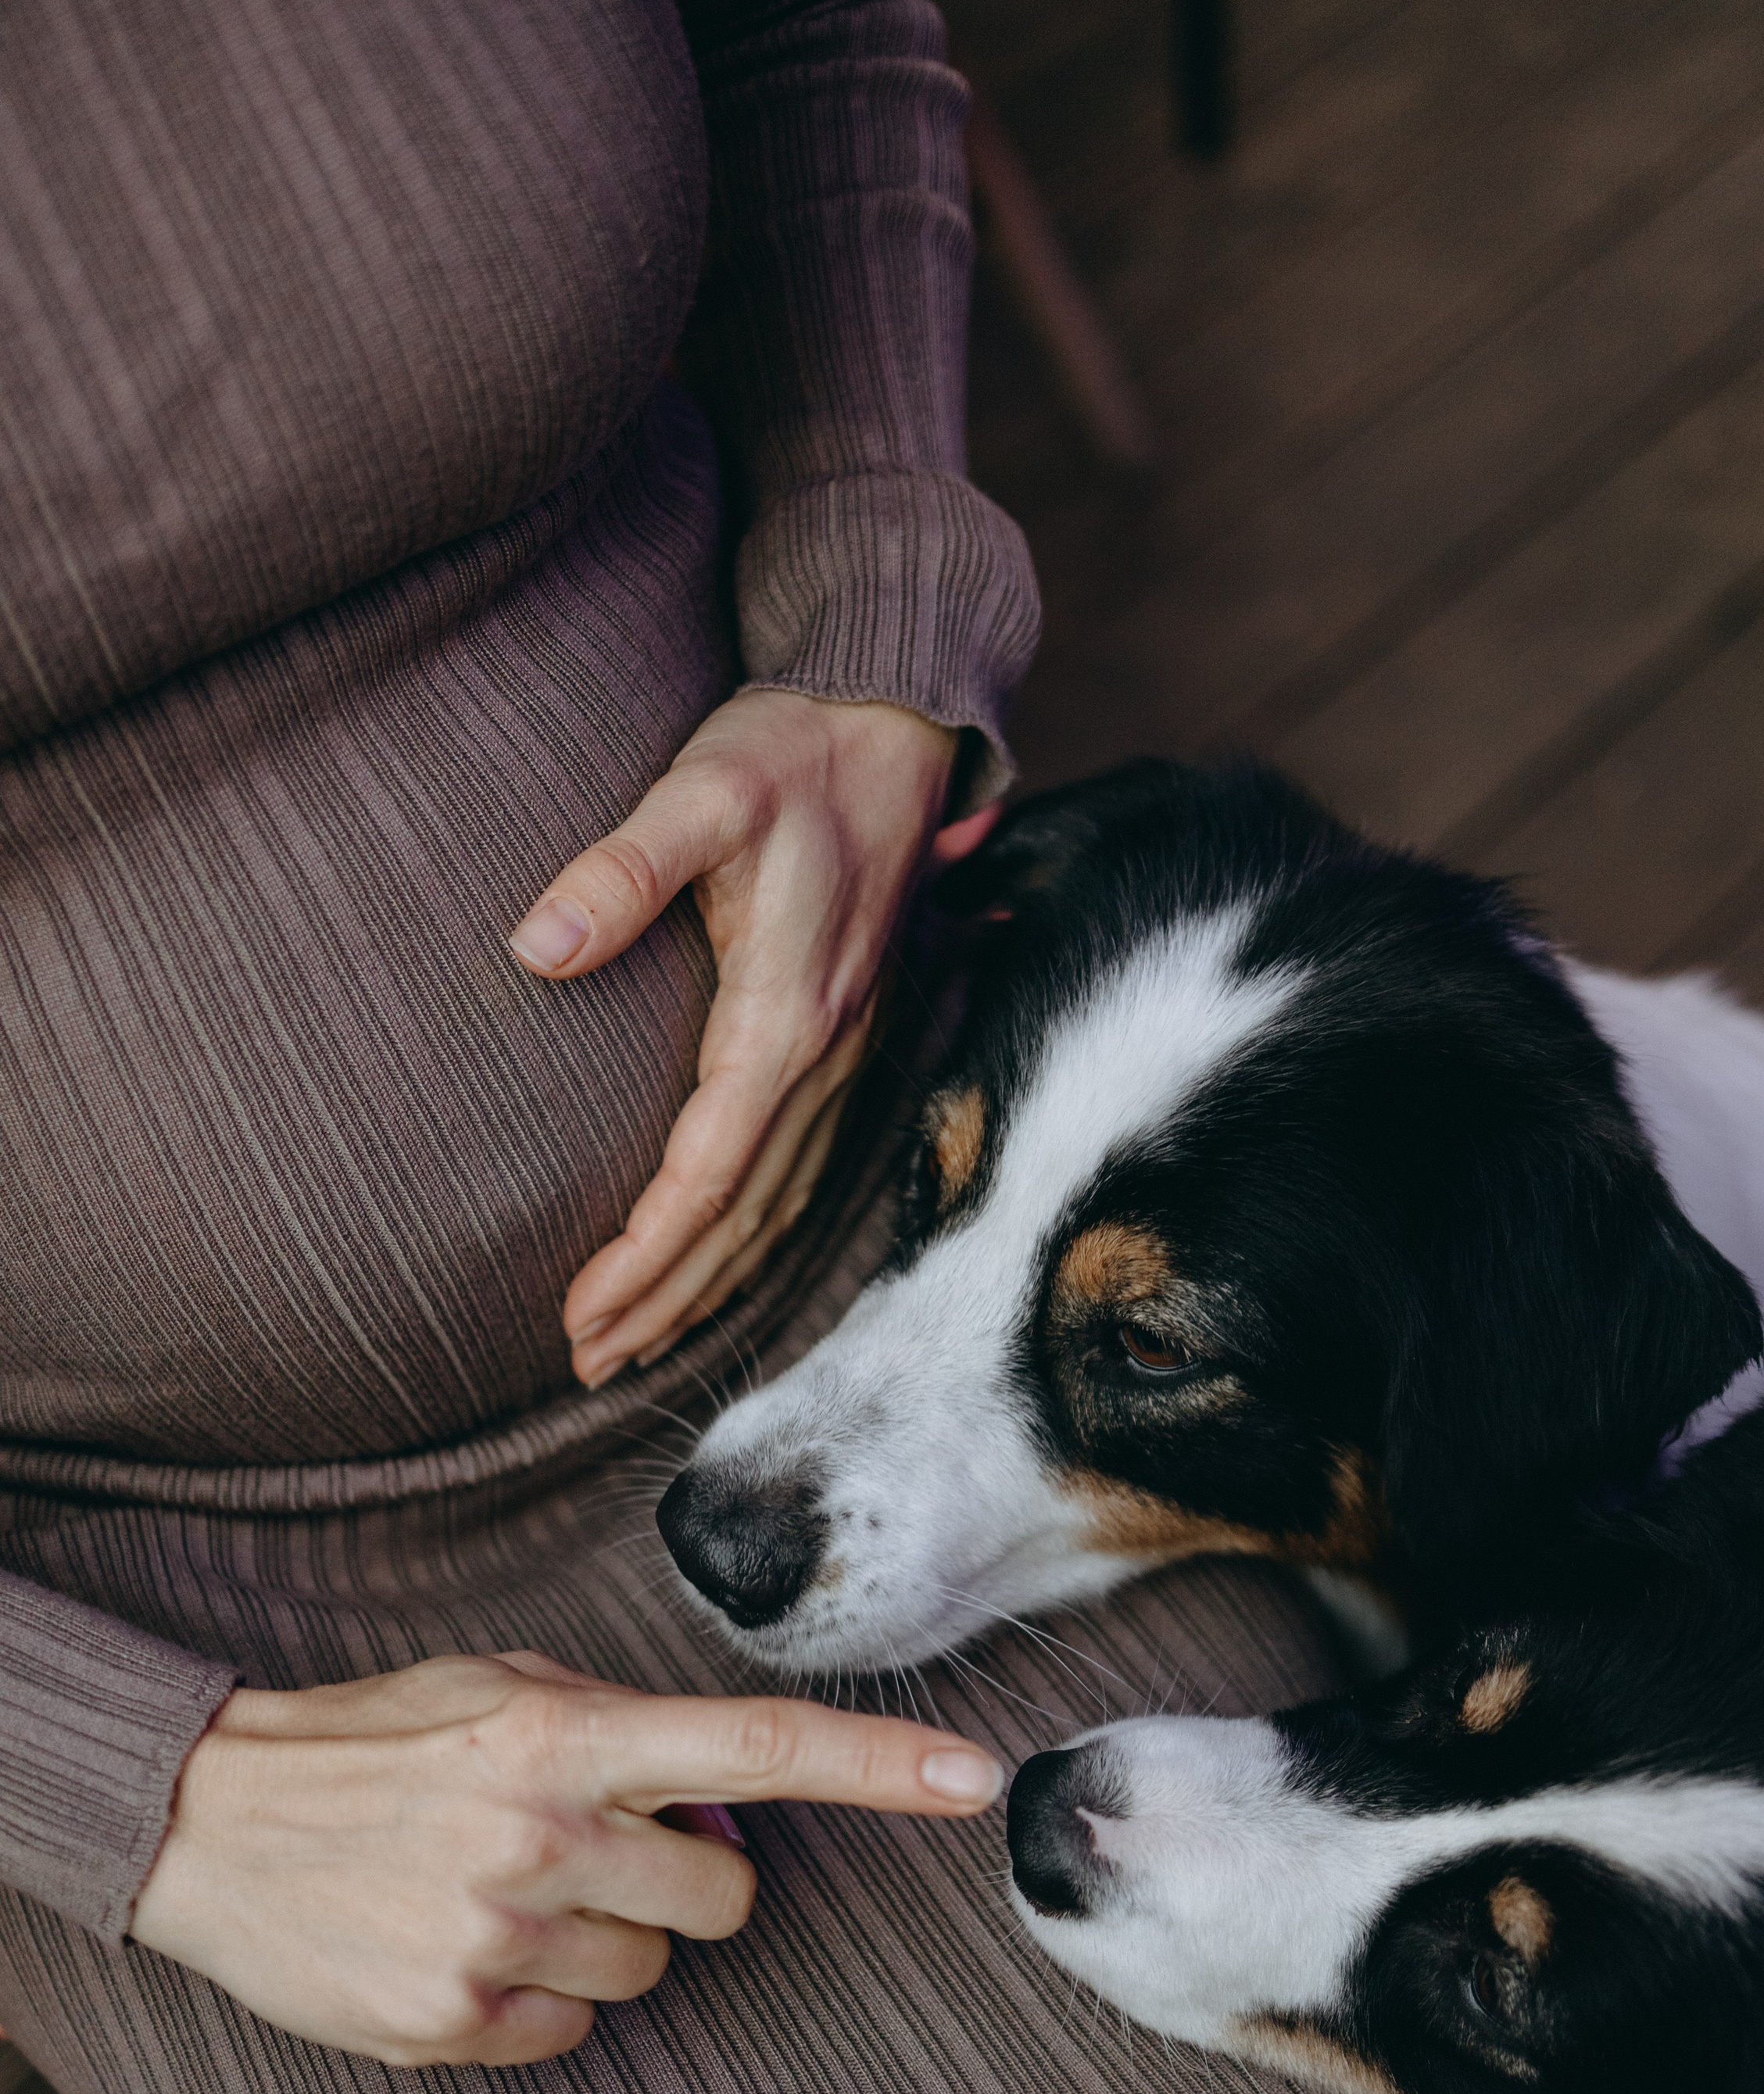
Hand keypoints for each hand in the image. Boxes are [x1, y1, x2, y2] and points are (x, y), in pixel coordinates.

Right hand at [130, 1653, 1001, 2066]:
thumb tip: (724, 1807)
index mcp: (563, 1738)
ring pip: (652, 1971)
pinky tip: (462, 1945)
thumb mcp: (498, 1692)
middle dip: (684, 1878)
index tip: (979, 1777)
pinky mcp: (453, 2024)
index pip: (761, 1748)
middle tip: (589, 1849)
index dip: (882, 1766)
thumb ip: (621, 1732)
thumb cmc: (375, 1745)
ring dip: (602, 1939)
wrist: (205, 1821)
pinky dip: (535, 1999)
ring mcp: (498, 1939)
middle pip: (728, 1898)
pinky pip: (573, 2031)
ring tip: (499, 1891)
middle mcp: (543, 1838)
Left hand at [508, 689, 959, 1385]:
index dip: (641, 1257)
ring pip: (774, 1210)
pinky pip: (798, 1176)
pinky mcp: (844, 1053)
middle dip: (665, 1302)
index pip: (704, 1173)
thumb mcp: (703, 786)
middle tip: (589, 1364)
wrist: (897, 730)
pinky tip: (716, 1270)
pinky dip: (751, 1241)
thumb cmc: (793, 752)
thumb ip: (621, 864)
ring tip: (637, 1346)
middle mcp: (823, 1061)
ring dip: (707, 1287)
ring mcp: (842, 1063)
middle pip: (739, 1219)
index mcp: (785, 1016)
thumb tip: (536, 944)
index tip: (578, 1314)